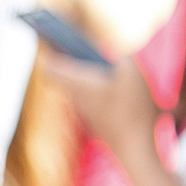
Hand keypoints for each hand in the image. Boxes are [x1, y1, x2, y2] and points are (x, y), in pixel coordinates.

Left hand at [43, 47, 162, 158]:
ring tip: (100, 66)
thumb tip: (118, 55)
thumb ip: (124, 56)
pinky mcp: (98, 123)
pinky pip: (93, 102)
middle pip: (63, 77)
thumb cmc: (133, 108)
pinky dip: (98, 93)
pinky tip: (118, 90)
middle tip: (74, 48)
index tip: (49, 38)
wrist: (136, 148)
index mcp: (79, 83)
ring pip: (78, 91)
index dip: (49, 50)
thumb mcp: (134, 71)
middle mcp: (77, 98)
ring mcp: (87, 113)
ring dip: (85, 78)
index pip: (50, 66)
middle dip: (68, 63)